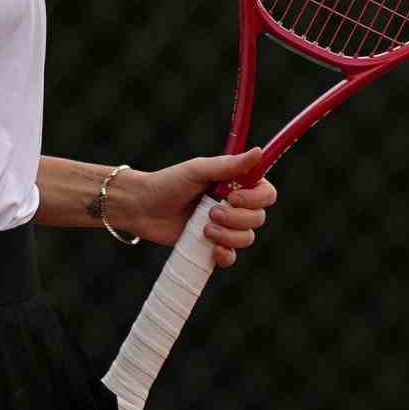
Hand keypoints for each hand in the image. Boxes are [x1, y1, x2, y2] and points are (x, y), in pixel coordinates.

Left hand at [125, 148, 278, 267]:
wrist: (142, 208)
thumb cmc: (168, 183)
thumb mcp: (198, 170)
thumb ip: (229, 165)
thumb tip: (258, 152)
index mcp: (235, 184)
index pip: (266, 193)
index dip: (256, 199)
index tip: (233, 197)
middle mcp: (234, 206)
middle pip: (258, 218)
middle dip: (237, 218)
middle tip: (211, 212)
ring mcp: (224, 227)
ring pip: (247, 238)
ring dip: (229, 236)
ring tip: (204, 229)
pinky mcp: (212, 246)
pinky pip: (232, 257)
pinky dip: (226, 255)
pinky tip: (213, 250)